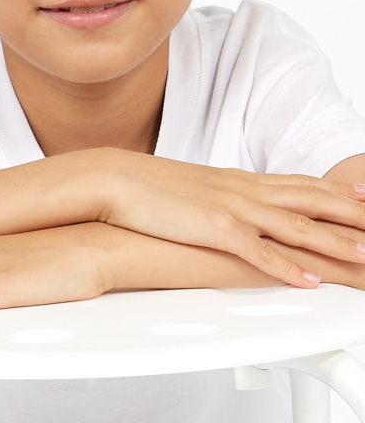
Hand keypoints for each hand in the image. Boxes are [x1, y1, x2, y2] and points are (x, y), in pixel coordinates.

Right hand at [96, 149, 364, 287]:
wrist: (118, 178)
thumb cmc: (154, 186)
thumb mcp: (199, 189)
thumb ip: (225, 196)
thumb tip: (239, 208)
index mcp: (240, 180)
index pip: (300, 184)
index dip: (336, 191)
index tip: (364, 197)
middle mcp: (243, 189)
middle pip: (310, 200)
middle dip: (350, 214)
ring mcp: (231, 207)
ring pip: (294, 225)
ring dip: (333, 240)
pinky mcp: (213, 228)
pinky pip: (256, 251)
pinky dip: (285, 266)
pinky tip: (306, 280)